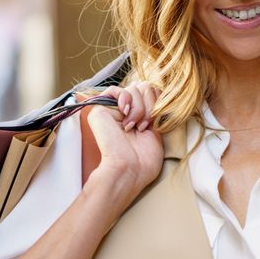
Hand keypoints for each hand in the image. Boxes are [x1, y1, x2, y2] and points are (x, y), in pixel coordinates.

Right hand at [85, 81, 163, 208]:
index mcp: (140, 118)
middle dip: (150, 106)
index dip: (159, 103)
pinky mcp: (99, 109)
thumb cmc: (143, 162)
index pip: (154, 93)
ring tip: (134, 127)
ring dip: (140, 108)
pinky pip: (115, 89)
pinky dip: (125, 98)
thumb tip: (158, 91)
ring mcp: (113, 110)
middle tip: (144, 127)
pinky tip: (125, 112)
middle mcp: (126, 113)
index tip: (156, 123)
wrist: (129, 170)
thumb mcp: (157, 133)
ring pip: (135, 88)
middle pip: (146, 87)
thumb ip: (156, 111)